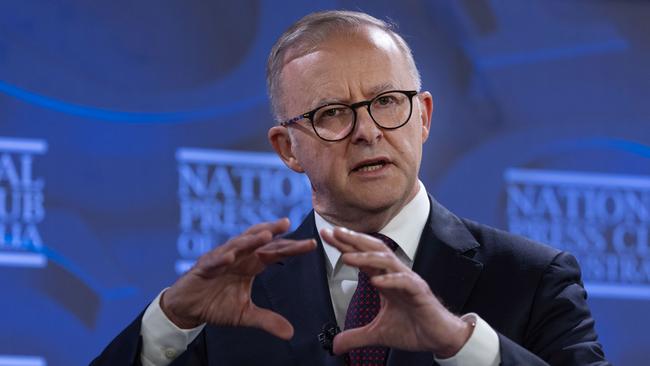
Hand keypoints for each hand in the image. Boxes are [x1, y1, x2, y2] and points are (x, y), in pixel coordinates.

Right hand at [160, 218, 315, 339]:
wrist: (187, 309)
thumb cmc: (216, 304)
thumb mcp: (245, 314)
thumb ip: (267, 320)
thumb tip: (290, 333)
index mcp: (251, 264)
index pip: (275, 253)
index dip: (292, 248)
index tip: (312, 244)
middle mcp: (238, 257)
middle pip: (258, 241)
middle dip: (272, 231)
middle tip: (287, 223)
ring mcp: (220, 259)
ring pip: (237, 245)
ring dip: (250, 240)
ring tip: (265, 235)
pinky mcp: (203, 268)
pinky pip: (213, 261)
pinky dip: (221, 258)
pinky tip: (230, 257)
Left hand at [321, 227, 471, 357]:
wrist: (439, 338)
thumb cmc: (413, 328)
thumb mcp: (378, 334)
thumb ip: (356, 336)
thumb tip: (335, 346)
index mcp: (385, 279)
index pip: (362, 258)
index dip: (345, 246)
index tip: (327, 235)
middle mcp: (395, 275)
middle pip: (373, 251)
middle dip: (353, 240)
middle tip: (333, 232)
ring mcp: (408, 282)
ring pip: (387, 261)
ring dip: (366, 257)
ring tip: (347, 257)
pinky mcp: (420, 293)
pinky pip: (405, 282)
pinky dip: (390, 280)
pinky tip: (376, 281)